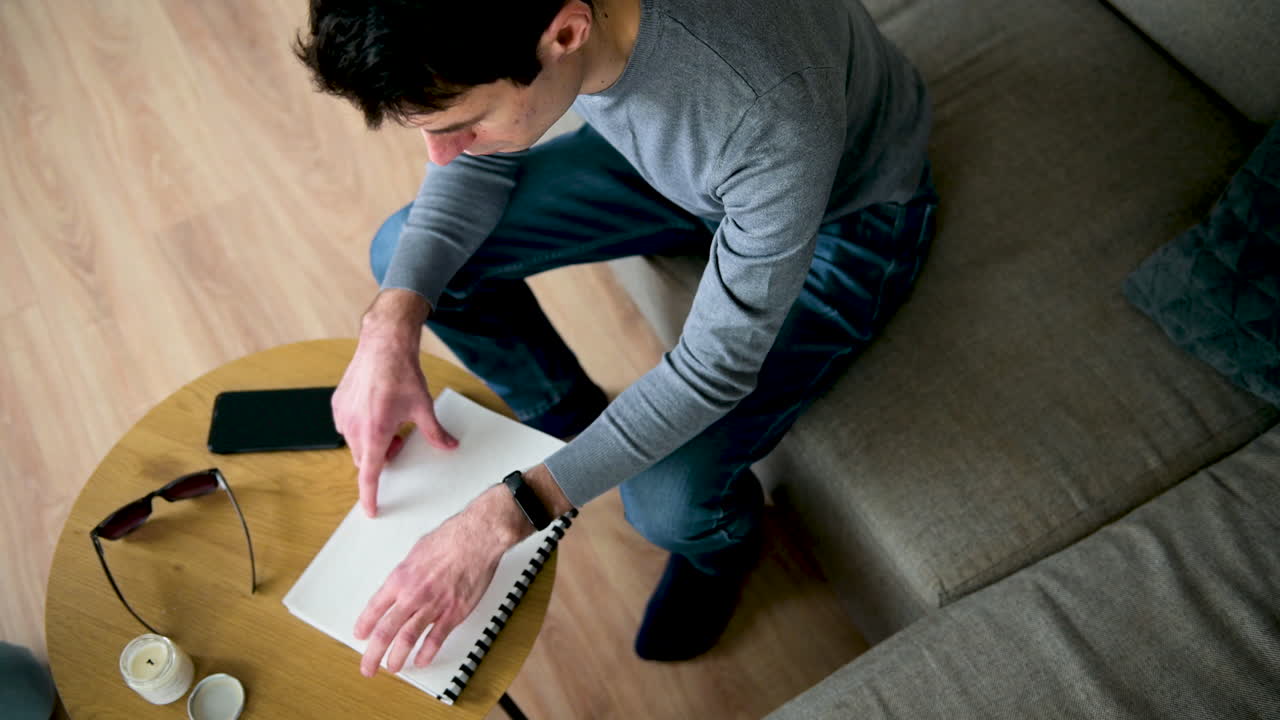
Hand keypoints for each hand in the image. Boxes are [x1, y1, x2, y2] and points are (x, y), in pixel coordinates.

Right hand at [333, 289, 457, 517]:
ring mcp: (343, 415)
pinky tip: (375, 408)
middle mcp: (354, 427)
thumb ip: (435, 433)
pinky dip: (361, 425)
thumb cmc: (401, 374)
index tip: (371, 509)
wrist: (383, 344)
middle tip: (399, 439)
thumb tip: (449, 446)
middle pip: (365, 459)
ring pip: (355, 443)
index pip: (370, 474)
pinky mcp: (337, 404)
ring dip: (371, 441)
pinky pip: (347, 426)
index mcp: (375, 432)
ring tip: (389, 420)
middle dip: (381, 456)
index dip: (370, 495)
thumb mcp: (423, 407)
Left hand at [354, 485, 526, 675]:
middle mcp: (412, 595)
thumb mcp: (416, 551)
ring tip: (392, 667)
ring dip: (396, 658)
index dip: (364, 625)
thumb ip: (407, 573)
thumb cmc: (450, 539)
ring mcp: (433, 606)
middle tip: (368, 665)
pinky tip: (421, 660)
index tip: (360, 634)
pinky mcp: (453, 613)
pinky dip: (426, 653)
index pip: (374, 609)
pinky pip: (436, 639)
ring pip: (407, 639)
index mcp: (400, 578)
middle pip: (385, 631)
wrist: (476, 539)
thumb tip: (402, 583)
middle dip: (373, 653)